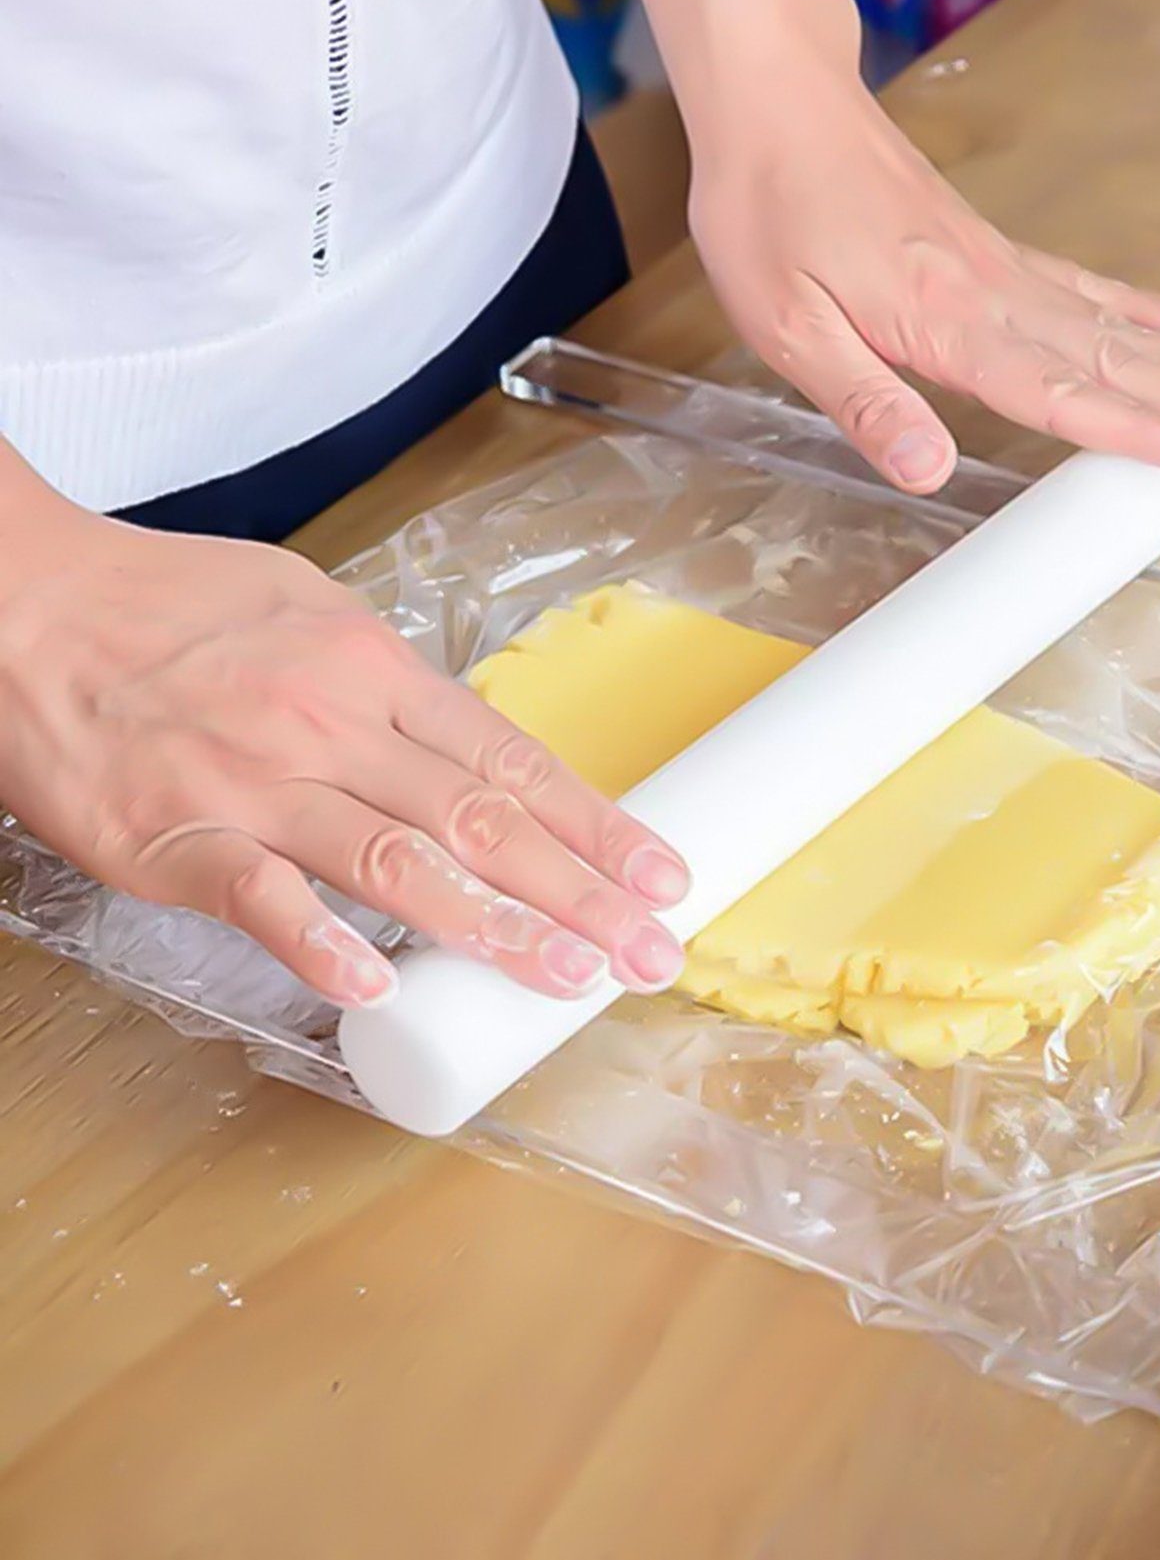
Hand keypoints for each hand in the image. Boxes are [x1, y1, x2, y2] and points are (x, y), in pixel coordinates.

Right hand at [0, 492, 690, 1010]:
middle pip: (482, 821)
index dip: (598, 826)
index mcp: (375, 671)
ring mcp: (257, 784)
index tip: (662, 876)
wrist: (29, 601)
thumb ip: (393, 689)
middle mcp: (333, 727)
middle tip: (652, 950)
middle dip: (582, 893)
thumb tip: (474, 753)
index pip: (514, 763)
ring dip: (492, 927)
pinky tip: (377, 991)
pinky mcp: (175, 836)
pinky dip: (319, 944)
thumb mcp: (311, 614)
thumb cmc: (174, 606)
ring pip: (397, 864)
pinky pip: (260, 898)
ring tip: (568, 978)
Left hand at [688, 72, 1159, 493]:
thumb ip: (865, 403)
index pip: (1056, 391)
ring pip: (1110, 323)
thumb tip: (928, 475)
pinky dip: (1138, 309)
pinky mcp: (989, 247)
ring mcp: (997, 265)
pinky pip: (1082, 284)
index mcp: (943, 322)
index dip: (1132, 430)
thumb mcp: (788, 327)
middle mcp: (988, 292)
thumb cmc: (768, 213)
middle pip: (1108, 358)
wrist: (774, 102)